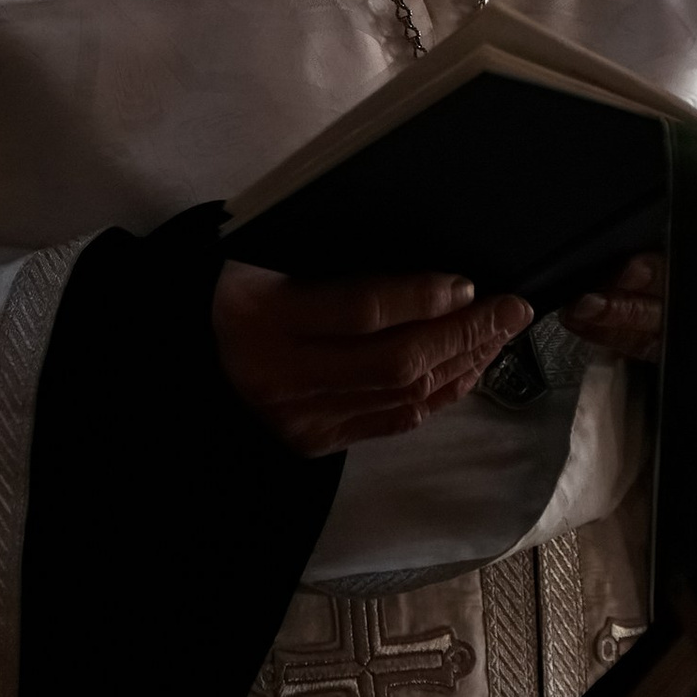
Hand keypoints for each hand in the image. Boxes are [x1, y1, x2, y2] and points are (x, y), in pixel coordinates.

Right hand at [214, 263, 533, 459]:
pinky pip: (395, 422)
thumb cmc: (232, 286)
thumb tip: (427, 264)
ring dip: (463, 364)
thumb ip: (335, 256)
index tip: (468, 283)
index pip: (361, 311)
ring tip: (501, 334)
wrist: (184, 352)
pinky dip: (441, 396)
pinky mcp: (315, 443)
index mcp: (263, 315)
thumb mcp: (266, 254)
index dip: (421, 298)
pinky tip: (468, 369)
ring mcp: (301, 418)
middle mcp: (282, 375)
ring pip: (404, 396)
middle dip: (465, 334)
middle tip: (513, 308)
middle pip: (395, 361)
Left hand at [559, 213, 696, 383]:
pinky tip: (596, 330)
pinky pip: (682, 359)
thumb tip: (656, 180)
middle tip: (594, 291)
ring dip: (631, 324)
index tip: (634, 259)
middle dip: (648, 296)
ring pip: (694, 333)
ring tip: (584, 310)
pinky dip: (634, 344)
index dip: (689, 256)